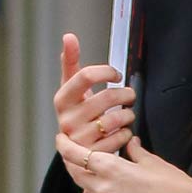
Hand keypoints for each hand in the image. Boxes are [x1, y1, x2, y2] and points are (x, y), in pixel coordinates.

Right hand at [54, 33, 134, 188]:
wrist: (73, 150)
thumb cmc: (76, 112)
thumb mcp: (70, 89)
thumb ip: (70, 62)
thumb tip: (68, 37)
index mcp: (62, 100)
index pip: (86, 76)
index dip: (106, 71)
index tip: (116, 74)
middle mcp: (68, 120)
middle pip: (107, 97)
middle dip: (125, 94)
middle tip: (129, 95)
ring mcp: (81, 139)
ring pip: (118, 118)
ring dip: (128, 113)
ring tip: (126, 114)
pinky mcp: (95, 155)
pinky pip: (122, 137)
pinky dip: (128, 133)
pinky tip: (123, 131)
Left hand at [67, 135, 191, 192]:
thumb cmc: (173, 184)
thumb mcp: (151, 161)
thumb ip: (134, 151)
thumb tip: (129, 141)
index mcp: (111, 167)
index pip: (75, 154)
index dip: (64, 146)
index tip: (61, 140)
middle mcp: (103, 188)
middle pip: (76, 175)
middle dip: (76, 166)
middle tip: (81, 161)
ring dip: (88, 190)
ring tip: (102, 187)